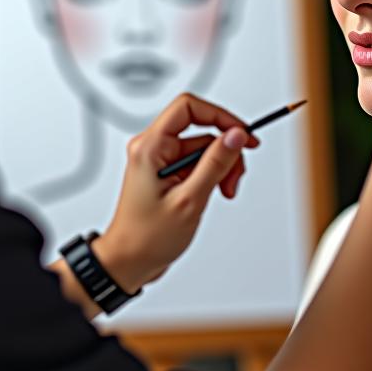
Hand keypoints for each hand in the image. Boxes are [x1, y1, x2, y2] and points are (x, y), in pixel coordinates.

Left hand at [93, 93, 259, 293]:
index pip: (188, 107)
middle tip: (236, 178)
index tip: (242, 134)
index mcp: (150, 146)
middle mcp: (153, 148)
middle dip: (225, 152)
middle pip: (201, 130)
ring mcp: (159, 161)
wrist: (129, 262)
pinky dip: (212, 176)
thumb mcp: (190, 199)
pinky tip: (215, 193)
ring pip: (203, 148)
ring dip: (221, 168)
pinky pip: (196, 163)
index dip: (220, 116)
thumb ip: (215, 164)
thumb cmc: (147, 237)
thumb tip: (236, 136)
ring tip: (226, 192)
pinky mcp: (167, 174)